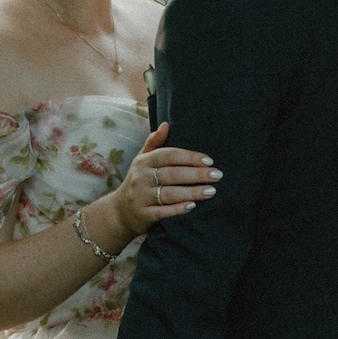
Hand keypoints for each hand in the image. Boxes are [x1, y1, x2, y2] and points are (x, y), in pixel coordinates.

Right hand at [109, 122, 221, 242]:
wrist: (120, 211)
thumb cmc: (139, 181)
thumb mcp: (142, 160)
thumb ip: (155, 143)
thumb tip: (166, 124)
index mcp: (144, 162)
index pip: (168, 155)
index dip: (189, 157)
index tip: (209, 160)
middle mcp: (141, 178)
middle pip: (172, 174)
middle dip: (196, 174)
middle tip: (217, 175)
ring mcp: (141, 197)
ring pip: (169, 193)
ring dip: (192, 192)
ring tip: (211, 191)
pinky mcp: (143, 214)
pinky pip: (162, 211)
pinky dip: (177, 209)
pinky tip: (192, 206)